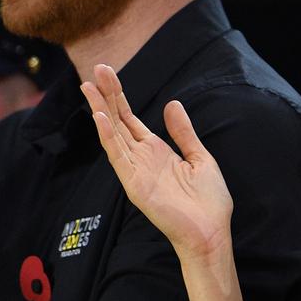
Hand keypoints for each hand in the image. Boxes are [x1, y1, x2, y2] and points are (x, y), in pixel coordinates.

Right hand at [80, 64, 233, 260]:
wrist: (211, 232)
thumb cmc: (208, 201)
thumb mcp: (199, 157)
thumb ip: (183, 132)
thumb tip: (172, 104)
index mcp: (156, 151)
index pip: (130, 118)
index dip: (118, 96)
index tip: (107, 73)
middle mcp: (141, 158)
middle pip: (117, 120)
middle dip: (106, 95)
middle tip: (95, 68)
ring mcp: (135, 171)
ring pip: (112, 134)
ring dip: (100, 110)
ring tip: (88, 86)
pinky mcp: (135, 185)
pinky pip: (118, 157)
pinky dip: (108, 137)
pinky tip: (100, 118)